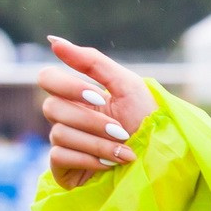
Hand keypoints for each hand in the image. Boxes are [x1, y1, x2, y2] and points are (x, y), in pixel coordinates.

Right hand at [38, 37, 159, 187]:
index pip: (46, 78)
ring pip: (59, 134)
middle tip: (121, 130)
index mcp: (78, 95)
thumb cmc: (148, 120)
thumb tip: (53, 41)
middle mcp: (66, 117)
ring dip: (98, 143)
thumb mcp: (126, 86)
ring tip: (124, 150)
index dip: (68, 87)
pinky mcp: (63, 168)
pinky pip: (59, 157)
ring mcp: (64, 143)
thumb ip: (92, 62)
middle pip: (51, 108)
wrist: (163, 159)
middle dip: (92, 121)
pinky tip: (110, 165)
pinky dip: (89, 159)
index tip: (100, 97)